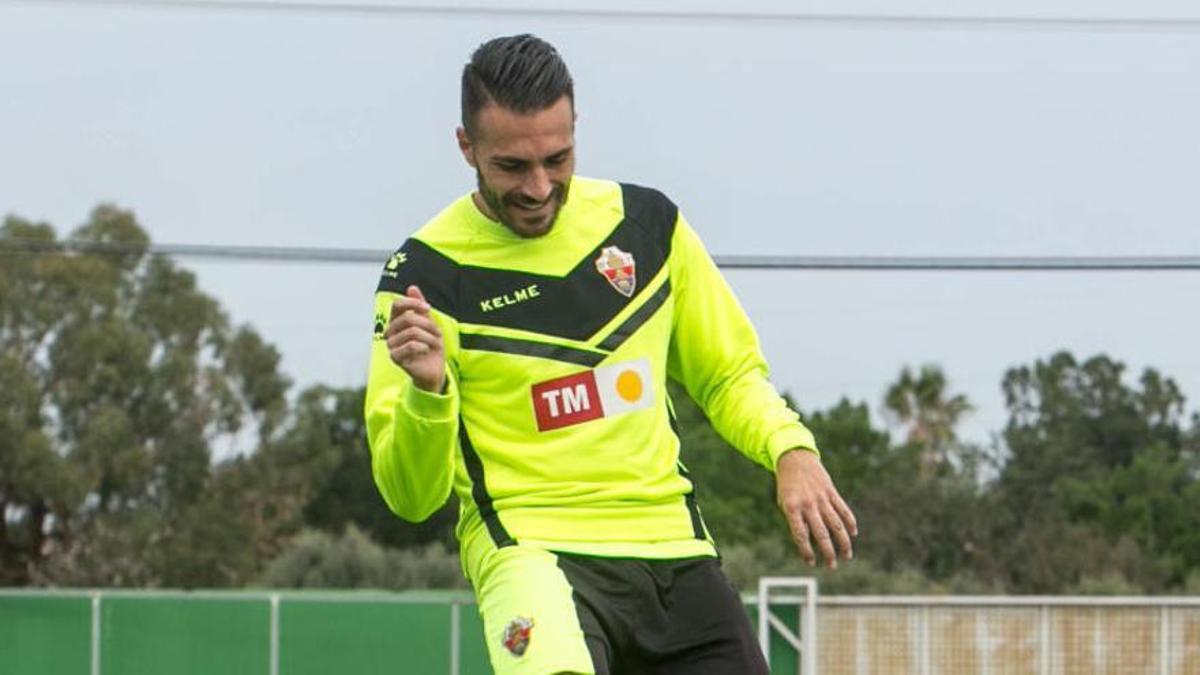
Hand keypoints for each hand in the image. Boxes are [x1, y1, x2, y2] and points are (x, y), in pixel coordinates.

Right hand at [385, 286, 445, 392]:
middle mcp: (390, 332)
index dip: (413, 303)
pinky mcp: (395, 357)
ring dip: (429, 338)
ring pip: (412, 332)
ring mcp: (391, 345)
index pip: (397, 305)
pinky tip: (426, 351)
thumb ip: (419, 306)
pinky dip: (424, 347)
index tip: (428, 308)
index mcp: (396, 321)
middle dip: (428, 324)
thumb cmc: (430, 345)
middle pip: (408, 318)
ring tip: (434, 344)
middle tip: (437, 333)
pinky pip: (410, 345)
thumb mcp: (428, 323)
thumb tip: (412, 288)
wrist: (433, 368)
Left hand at [776, 449, 856, 568]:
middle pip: (821, 534)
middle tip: (831, 566)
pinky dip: (850, 522)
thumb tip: (808, 543)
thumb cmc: (787, 486)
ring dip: (843, 543)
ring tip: (846, 556)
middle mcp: (808, 504)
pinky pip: (843, 510)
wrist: (795, 458)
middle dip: (828, 552)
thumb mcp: (785, 503)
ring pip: (836, 525)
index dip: (806, 551)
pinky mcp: (831, 492)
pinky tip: (853, 534)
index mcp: (792, 508)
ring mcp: (821, 498)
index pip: (800, 535)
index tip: (811, 563)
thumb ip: (796, 521)